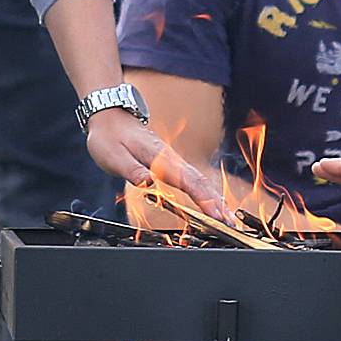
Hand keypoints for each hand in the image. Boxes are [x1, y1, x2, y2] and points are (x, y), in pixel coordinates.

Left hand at [84, 111, 234, 219]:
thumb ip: (131, 169)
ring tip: (227, 216)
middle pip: (200, 181)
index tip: (216, 213)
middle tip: (230, 221)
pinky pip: (192, 180)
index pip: (187, 180)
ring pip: (199, 180)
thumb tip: (148, 183)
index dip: (203, 198)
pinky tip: (212, 201)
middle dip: (217, 202)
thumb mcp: (113, 155)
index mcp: (159, 157)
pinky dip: (205, 192)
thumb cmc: (110, 137)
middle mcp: (171, 159)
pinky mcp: (170, 164)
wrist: (111, 118)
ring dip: (215, 198)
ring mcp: (172, 161)